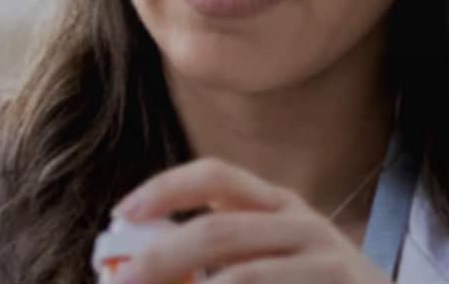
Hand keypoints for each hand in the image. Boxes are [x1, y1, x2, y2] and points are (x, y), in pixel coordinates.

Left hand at [110, 157, 392, 283]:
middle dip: (162, 255)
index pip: (216, 176)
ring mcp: (325, 257)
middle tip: (124, 279)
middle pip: (219, 227)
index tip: (123, 214)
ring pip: (242, 274)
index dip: (165, 188)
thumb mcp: (272, 258)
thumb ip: (222, 252)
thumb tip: (139, 264)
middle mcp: (301, 222)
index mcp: (277, 204)